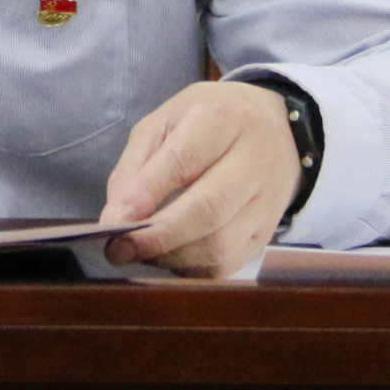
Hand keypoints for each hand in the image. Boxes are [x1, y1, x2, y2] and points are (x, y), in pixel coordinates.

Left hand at [98, 81, 300, 276]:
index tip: (112, 221)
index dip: (145, 195)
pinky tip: (171, 257)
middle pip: (207, 211)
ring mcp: (269, 201)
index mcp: (222, 120)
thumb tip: (115, 215)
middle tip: (119, 249)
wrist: (277, 128)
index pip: (183, 161)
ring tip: (140, 253)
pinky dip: (193, 269)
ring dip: (171, 258)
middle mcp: (254, 160)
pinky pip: (230, 264)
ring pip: (220, 246)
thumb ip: (136, 165)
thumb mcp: (166, 121)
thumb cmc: (209, 121)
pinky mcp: (270, 233)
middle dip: (156, 237)